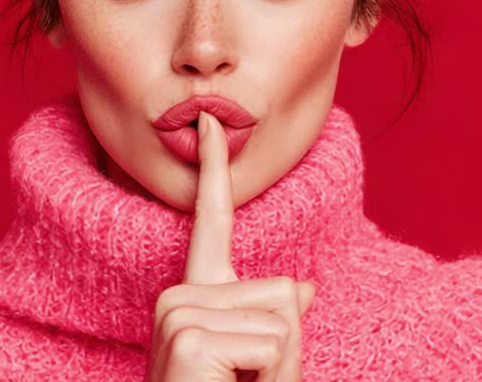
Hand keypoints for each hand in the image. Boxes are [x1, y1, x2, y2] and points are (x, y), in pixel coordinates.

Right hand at [145, 111, 316, 381]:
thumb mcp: (259, 365)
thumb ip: (273, 318)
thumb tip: (305, 285)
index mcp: (192, 297)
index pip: (209, 224)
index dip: (215, 172)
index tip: (213, 124)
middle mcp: (177, 297)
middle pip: (280, 291)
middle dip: (286, 347)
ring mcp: (177, 313)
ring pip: (281, 318)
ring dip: (279, 369)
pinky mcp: (187, 335)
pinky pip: (271, 342)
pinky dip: (272, 379)